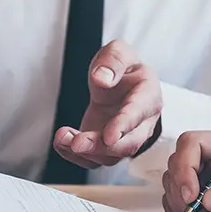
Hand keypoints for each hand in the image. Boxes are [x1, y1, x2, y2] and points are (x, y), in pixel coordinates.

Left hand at [53, 40, 162, 168]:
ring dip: (86, 152)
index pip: (139, 112)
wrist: (116, 82)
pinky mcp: (107, 147)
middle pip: (128, 143)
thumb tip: (102, 79)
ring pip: (111, 156)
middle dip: (102, 147)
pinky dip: (75, 156)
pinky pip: (94, 159)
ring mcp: (125, 138)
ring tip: (63, 137)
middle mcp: (142, 122)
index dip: (124, 125)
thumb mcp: (118, 52)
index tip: (109, 135)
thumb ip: (113, 60)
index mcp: (148, 94)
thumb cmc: (121, 68)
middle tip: (78, 143)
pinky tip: (62, 142)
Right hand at [162, 130, 210, 211]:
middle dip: (180, 189)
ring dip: (178, 204)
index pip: (193, 143)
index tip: (191, 195)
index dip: (185, 166)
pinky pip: (176, 199)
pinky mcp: (200, 195)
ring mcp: (204, 176)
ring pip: (173, 181)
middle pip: (177, 162)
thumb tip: (208, 200)